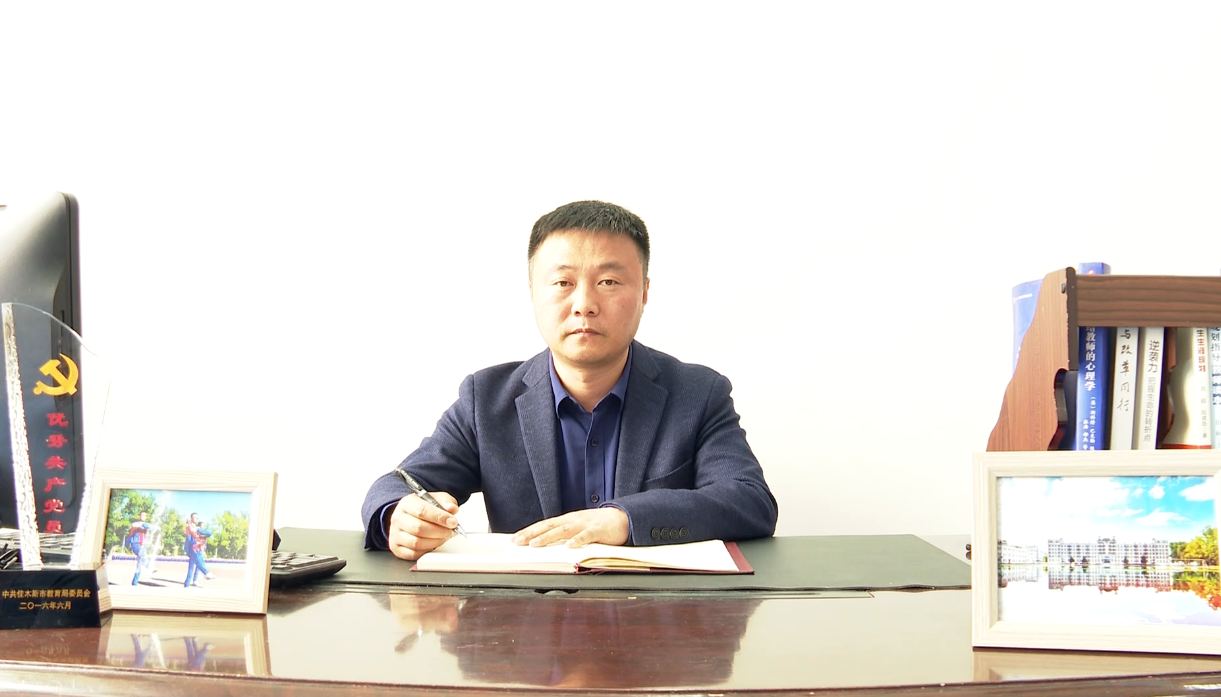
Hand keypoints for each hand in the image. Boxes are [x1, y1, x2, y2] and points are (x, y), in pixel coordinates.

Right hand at [386, 492, 460, 560]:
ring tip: (444, 537)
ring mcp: (395, 534)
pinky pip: (413, 554)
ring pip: (416, 543)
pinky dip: (427, 550)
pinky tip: (433, 544)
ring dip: (435, 542)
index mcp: (407, 503)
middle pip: (419, 528)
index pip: (421, 511)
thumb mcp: (437, 499)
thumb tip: (452, 509)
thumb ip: (446, 502)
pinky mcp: (397, 548)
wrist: (411, 517)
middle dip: (440, 531)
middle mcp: (398, 518)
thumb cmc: (425, 509)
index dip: (439, 517)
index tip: (453, 522)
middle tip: (451, 531)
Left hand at [512, 508, 628, 547]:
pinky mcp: (598, 530)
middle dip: (532, 534)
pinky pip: (586, 536)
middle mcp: (572, 520)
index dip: (529, 531)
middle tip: (517, 541)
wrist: (622, 518)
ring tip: (535, 544)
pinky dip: (578, 540)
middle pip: (549, 526)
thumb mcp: (578, 527)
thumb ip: (564, 534)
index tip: (514, 538)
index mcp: (567, 520)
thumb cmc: (598, 525)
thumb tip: (545, 544)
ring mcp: (585, 524)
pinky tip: (569, 546)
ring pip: (563, 530)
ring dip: (548, 537)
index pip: (544, 525)